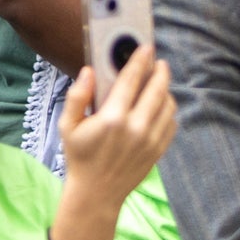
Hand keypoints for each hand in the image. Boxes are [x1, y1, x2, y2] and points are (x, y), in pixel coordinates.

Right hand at [55, 52, 174, 226]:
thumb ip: (77, 96)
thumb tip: (88, 71)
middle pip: (157, 89)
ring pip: (168, 105)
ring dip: (165, 89)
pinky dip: (168, 109)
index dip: (139, 61)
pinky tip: (159, 105)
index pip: (131, 81)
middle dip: (159, 71)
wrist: (97, 192)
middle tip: (158, 61)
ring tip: (159, 82)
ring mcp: (151, 139)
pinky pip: (171, 122)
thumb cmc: (79, 156)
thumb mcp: (67, 126)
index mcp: (112, 118)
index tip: (145, 48)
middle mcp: (136, 127)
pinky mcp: (159, 149)